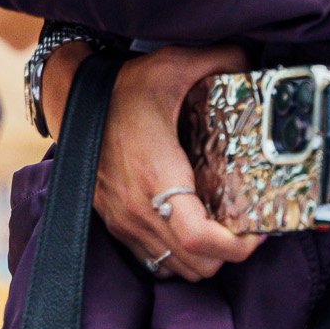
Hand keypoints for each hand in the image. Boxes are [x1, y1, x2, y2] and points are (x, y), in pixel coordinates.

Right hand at [48, 42, 261, 281]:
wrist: (70, 99)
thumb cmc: (123, 87)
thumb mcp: (176, 64)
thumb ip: (222, 59)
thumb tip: (253, 62)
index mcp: (158, 175)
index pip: (200, 238)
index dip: (238, 245)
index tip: (259, 230)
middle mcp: (139, 209)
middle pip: (196, 264)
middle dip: (230, 252)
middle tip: (248, 225)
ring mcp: (124, 221)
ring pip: (176, 269)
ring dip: (205, 257)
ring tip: (225, 227)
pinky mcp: (115, 223)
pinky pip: (154, 262)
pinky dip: (180, 256)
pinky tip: (194, 226)